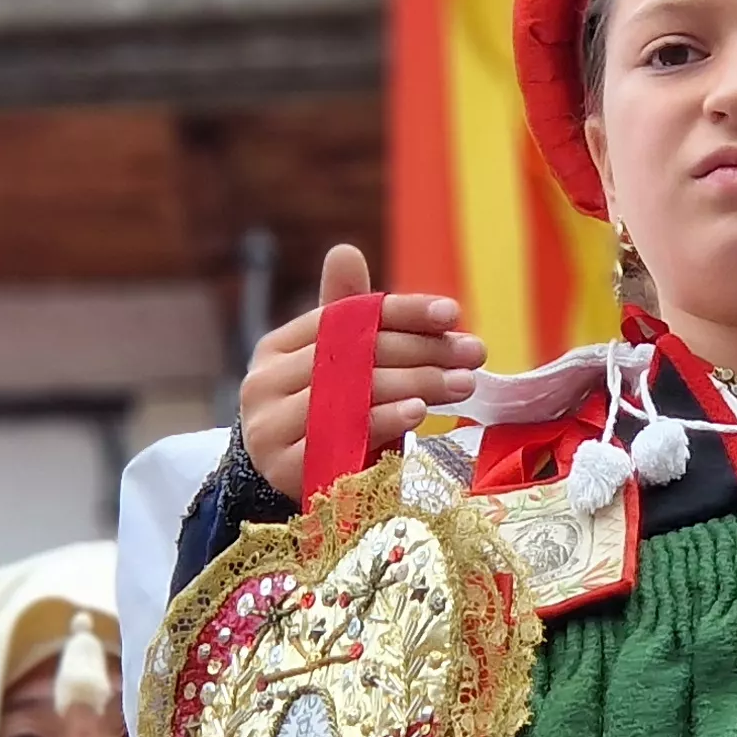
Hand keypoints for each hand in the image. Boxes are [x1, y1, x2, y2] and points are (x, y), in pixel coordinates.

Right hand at [239, 245, 485, 499]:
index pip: (344, 318)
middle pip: (351, 355)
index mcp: (276, 348)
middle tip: (473, 354)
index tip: (453, 314)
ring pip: (349, 394)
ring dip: (414, 384)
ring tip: (461, 383)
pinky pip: (341, 436)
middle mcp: (263, 383)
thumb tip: (344, 249)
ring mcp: (269, 427)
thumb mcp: (338, 368)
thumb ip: (350, 317)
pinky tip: (418, 413)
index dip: (400, 312)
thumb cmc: (325, 417)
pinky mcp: (285, 467)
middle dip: (420, 351)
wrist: (293, 487)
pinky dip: (382, 421)